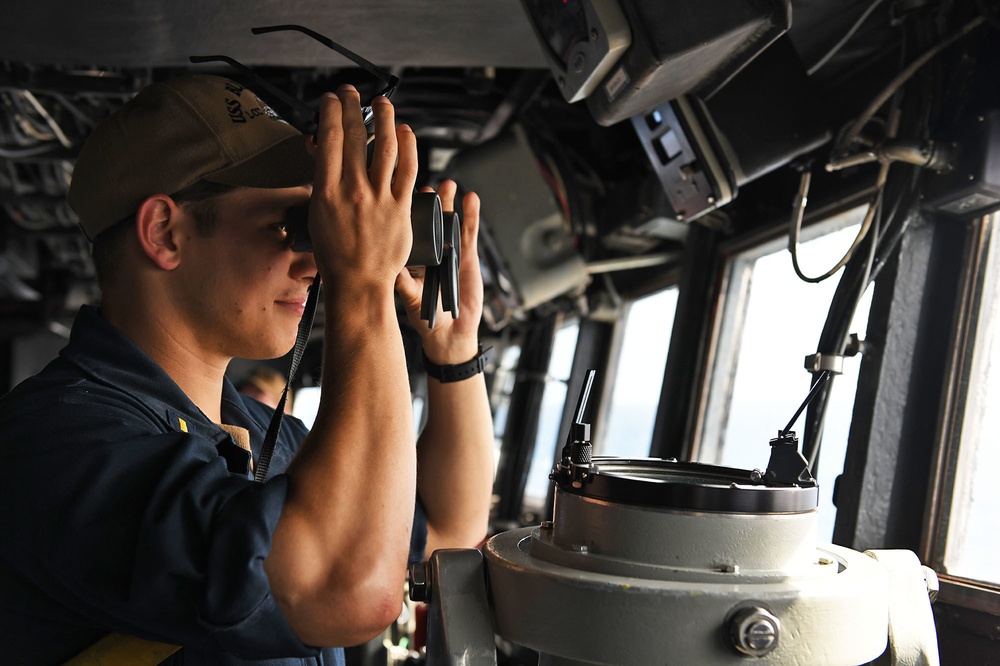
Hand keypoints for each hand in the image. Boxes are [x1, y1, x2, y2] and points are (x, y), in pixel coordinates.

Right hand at [307, 85, 417, 290]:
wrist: (359, 282)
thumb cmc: (335, 254)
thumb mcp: (317, 214)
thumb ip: (320, 180)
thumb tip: (320, 149)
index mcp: (326, 192)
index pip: (329, 138)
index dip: (331, 111)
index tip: (332, 100)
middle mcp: (353, 191)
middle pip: (356, 136)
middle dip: (353, 106)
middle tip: (352, 93)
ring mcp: (380, 199)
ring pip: (385, 147)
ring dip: (385, 118)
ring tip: (383, 103)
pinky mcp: (402, 208)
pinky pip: (408, 170)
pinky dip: (408, 146)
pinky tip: (405, 131)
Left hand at [396, 179, 483, 363]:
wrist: (450, 332)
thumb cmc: (427, 317)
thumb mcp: (411, 297)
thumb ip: (403, 282)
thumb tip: (389, 266)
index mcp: (413, 257)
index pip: (410, 228)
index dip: (409, 212)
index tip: (405, 195)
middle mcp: (431, 251)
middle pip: (431, 219)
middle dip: (431, 201)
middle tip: (430, 187)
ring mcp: (450, 252)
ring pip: (450, 220)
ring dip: (451, 201)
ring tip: (449, 185)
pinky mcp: (468, 256)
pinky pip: (470, 232)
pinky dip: (471, 215)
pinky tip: (471, 198)